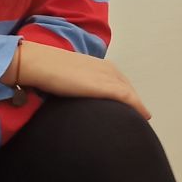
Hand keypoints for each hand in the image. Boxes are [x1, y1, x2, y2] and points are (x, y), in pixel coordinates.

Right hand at [12, 43, 150, 120]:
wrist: (38, 64)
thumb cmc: (45, 70)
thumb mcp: (65, 76)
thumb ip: (73, 82)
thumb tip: (69, 94)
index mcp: (97, 64)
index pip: (117, 79)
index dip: (125, 92)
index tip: (128, 105)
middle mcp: (105, 68)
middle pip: (126, 86)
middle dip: (133, 99)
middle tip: (138, 114)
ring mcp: (106, 76)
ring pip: (129, 92)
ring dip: (137, 104)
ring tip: (142, 117)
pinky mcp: (105, 86)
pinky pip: (128, 98)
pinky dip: (137, 106)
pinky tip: (144, 116)